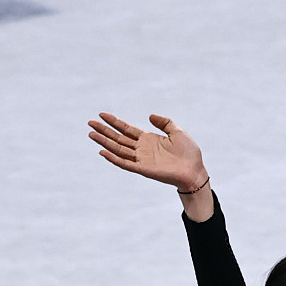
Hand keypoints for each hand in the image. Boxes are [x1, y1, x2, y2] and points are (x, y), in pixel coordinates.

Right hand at [91, 111, 209, 193]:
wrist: (195, 171)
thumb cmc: (189, 153)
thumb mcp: (178, 132)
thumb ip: (164, 122)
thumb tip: (150, 116)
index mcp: (148, 139)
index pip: (127, 129)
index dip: (115, 122)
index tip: (102, 114)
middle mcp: (142, 149)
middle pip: (118, 138)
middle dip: (104, 130)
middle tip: (90, 122)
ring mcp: (141, 159)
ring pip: (118, 149)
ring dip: (104, 142)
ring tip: (91, 134)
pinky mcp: (143, 169)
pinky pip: (125, 163)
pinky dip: (113, 158)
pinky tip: (103, 151)